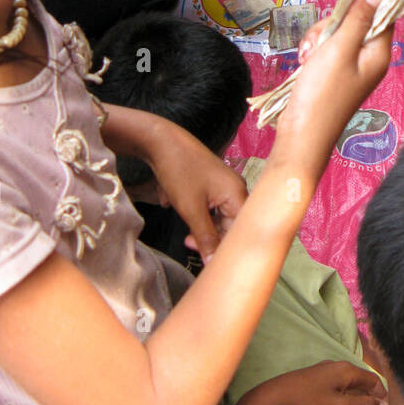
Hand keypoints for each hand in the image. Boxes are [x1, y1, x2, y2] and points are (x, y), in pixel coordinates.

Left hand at [146, 122, 248, 264]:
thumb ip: (206, 238)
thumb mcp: (192, 210)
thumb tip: (214, 263)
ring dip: (201, 226)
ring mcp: (223, 185)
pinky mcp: (210, 183)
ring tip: (184, 228)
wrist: (162, 140)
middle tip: (188, 243)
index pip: (241, 231)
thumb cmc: (180, 173)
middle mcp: (235, 189)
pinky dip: (195, 211)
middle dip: (210, 236)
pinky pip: (208, 205)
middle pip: (231, 224)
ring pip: (218, 216)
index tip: (204, 257)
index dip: (224, 247)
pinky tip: (176, 204)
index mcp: (238, 194)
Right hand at [270, 0, 393, 173]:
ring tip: (307, 53)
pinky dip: (313, 47)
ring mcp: (351, 64)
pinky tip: (303, 61)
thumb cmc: (321, 96)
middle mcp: (370, 55)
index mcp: (380, 51)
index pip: (379, 6)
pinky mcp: (334, 71)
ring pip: (336, 28)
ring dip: (319, 32)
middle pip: (355, 13)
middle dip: (334, 7)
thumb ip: (356, 18)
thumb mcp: (338, 50)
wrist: (300, 137)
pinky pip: (325, 45)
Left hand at [271, 360, 384, 404]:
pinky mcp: (314, 383)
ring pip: (347, 392)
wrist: (276, 399)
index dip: (381, 397)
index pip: (373, 380)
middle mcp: (338, 369)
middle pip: (360, 386)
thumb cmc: (311, 402)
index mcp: (347, 370)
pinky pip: (335, 394)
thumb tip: (382, 403)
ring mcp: (325, 375)